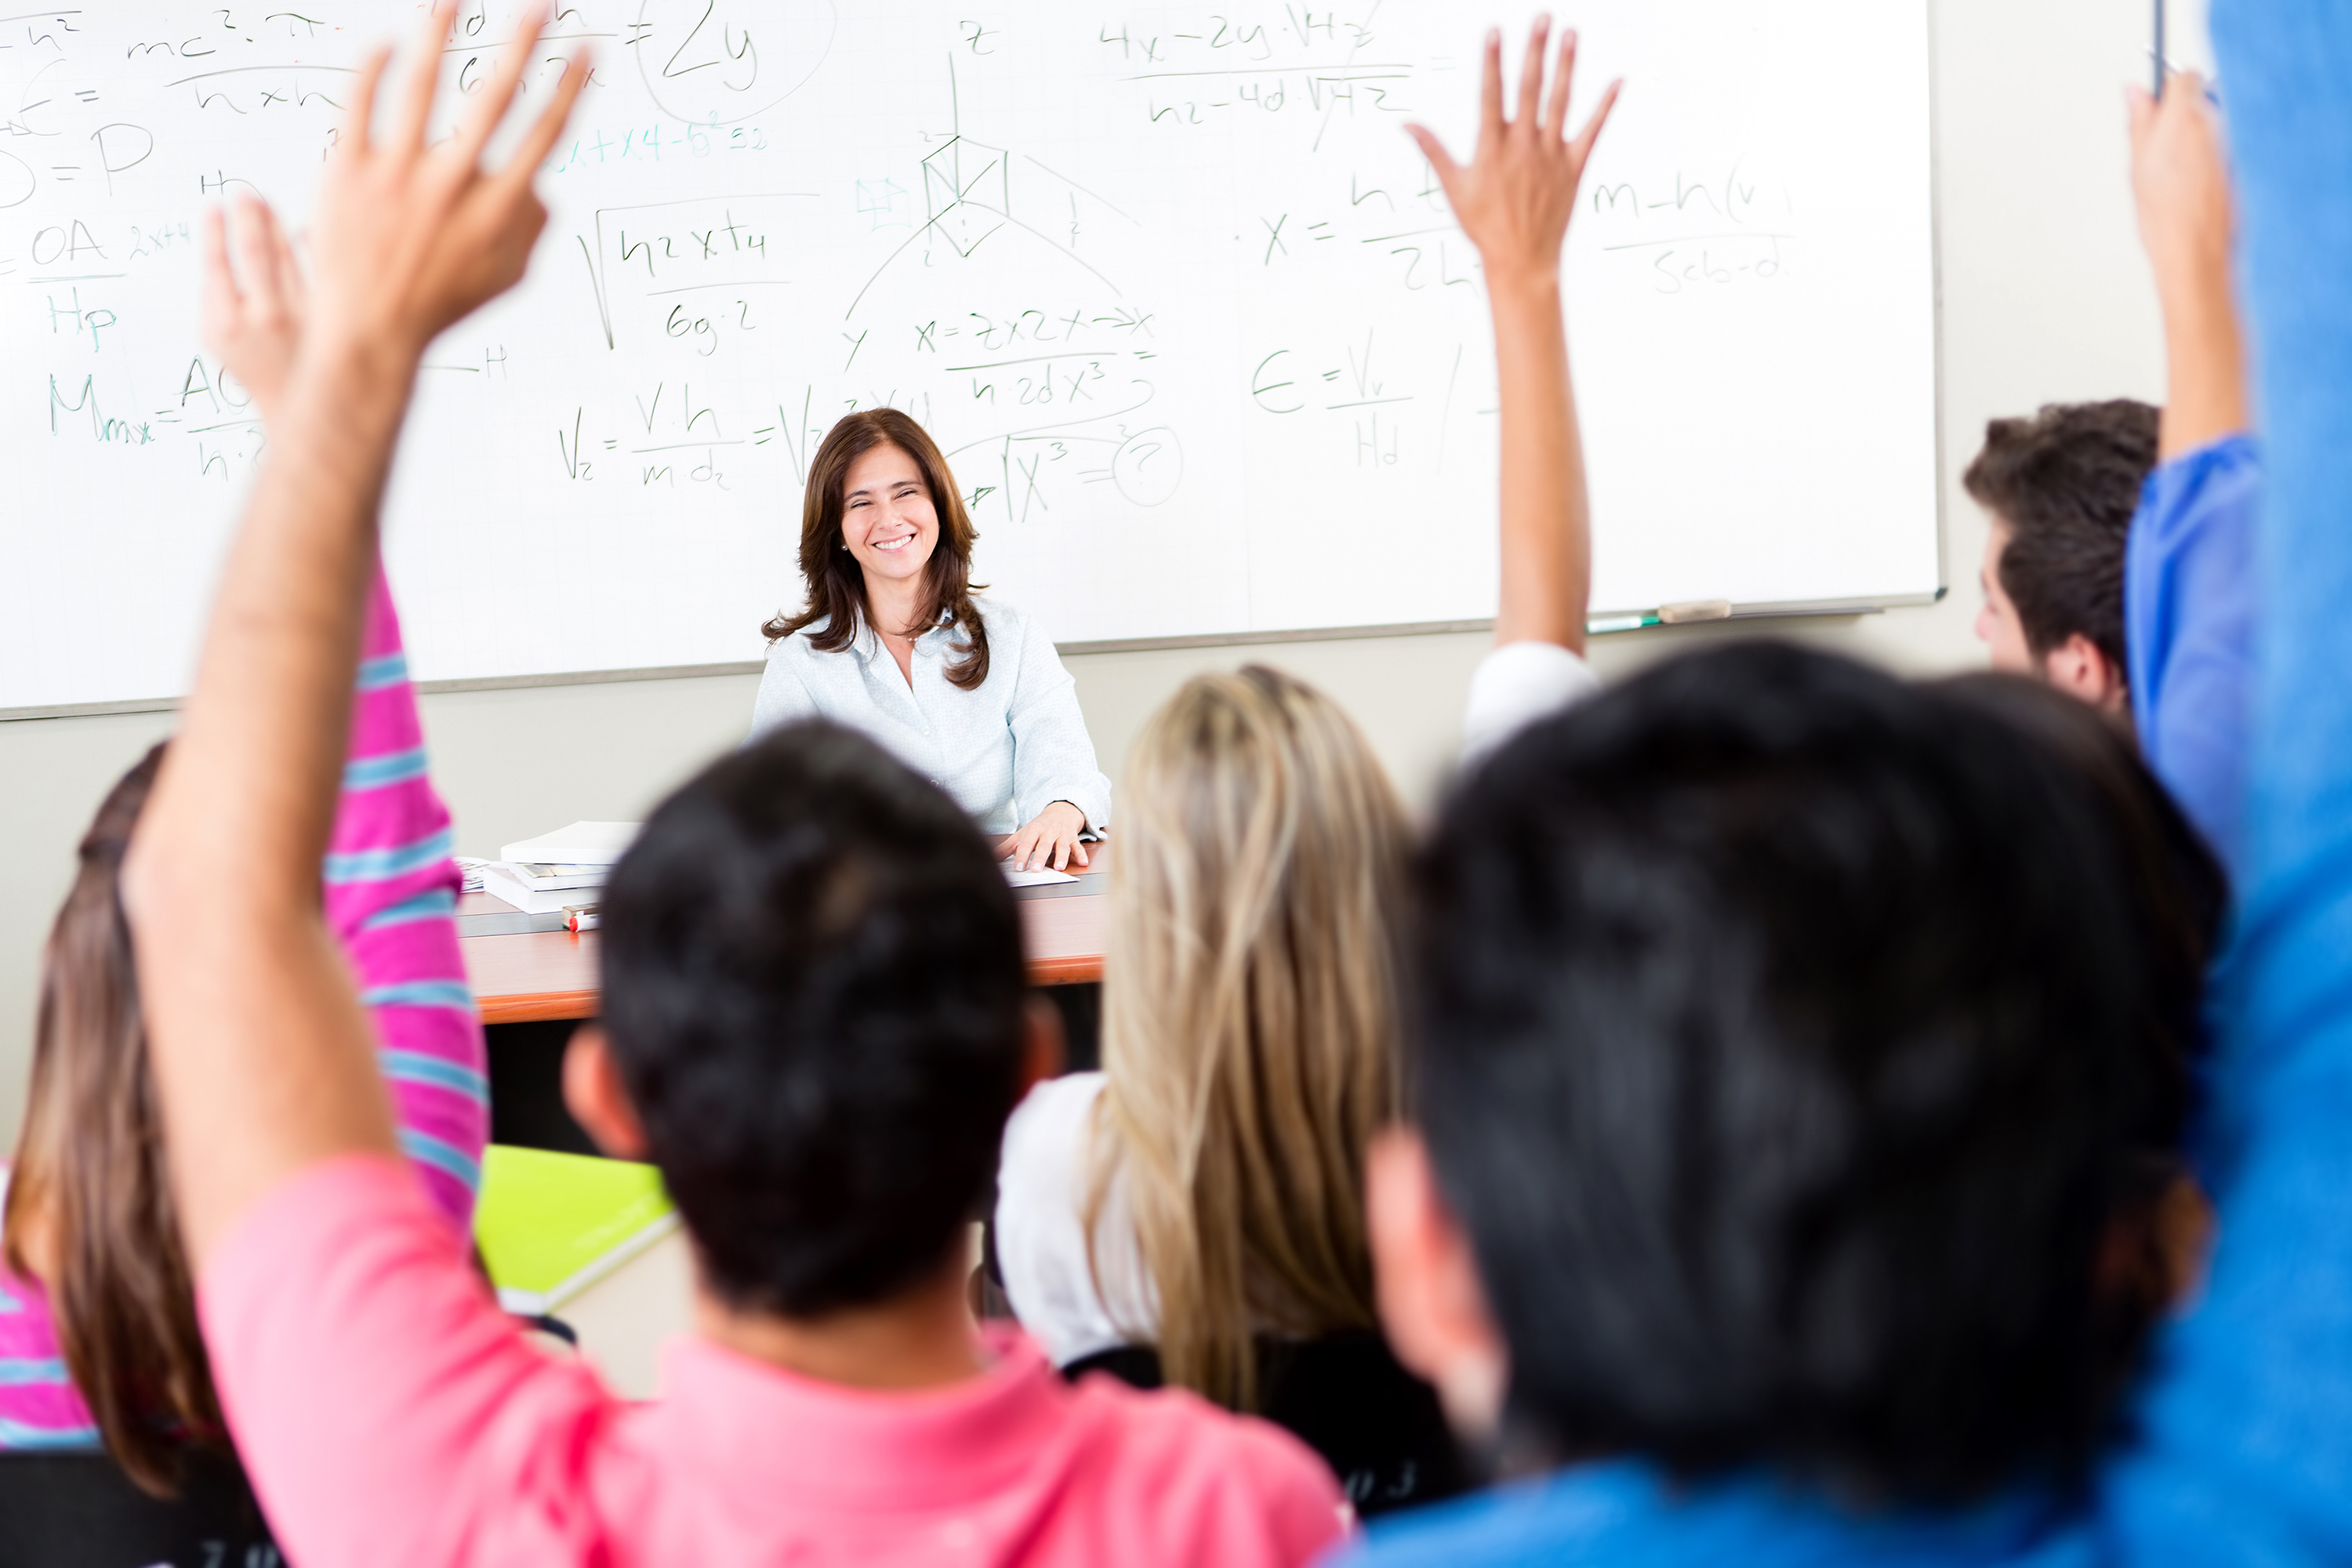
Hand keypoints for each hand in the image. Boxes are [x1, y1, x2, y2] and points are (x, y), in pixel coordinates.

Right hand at [202, 194, 305, 423]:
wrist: (302, 404)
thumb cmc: (255, 366)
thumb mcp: (216, 339)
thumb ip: (212, 296)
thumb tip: (218, 244)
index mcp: (225, 323)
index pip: (216, 262)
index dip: (214, 230)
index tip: (214, 206)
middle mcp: (264, 316)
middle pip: (253, 251)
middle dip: (246, 216)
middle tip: (243, 194)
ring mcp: (301, 315)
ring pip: (287, 255)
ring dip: (273, 223)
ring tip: (263, 202)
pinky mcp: (329, 314)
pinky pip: (319, 267)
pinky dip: (310, 244)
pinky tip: (302, 226)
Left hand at [303, 0, 584, 369]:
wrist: (368, 334)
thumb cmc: (442, 305)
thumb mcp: (507, 277)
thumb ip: (534, 228)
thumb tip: (544, 183)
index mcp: (497, 212)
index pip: (542, 136)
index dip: (569, 89)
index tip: (587, 49)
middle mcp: (451, 188)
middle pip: (494, 102)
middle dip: (523, 47)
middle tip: (543, 5)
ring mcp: (396, 177)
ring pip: (420, 89)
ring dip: (438, 34)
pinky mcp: (347, 173)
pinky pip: (360, 106)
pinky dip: (374, 69)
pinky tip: (389, 43)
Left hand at [999, 801, 1090, 872]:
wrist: (1060, 811)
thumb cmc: (1039, 827)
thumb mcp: (1022, 834)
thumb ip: (1008, 847)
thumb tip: (992, 858)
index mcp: (1033, 830)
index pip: (1026, 844)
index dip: (1022, 855)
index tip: (1018, 867)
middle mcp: (1048, 832)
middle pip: (1044, 845)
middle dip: (1040, 857)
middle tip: (1035, 870)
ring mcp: (1062, 835)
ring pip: (1062, 847)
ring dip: (1062, 857)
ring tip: (1060, 868)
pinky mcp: (1073, 839)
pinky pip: (1078, 847)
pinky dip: (1082, 854)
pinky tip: (1084, 862)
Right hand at [1406, 17, 1618, 292]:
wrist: (1521, 259)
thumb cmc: (1482, 226)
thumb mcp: (1454, 188)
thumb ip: (1433, 151)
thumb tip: (1406, 124)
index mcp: (1491, 148)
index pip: (1491, 95)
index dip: (1492, 62)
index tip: (1495, 31)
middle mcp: (1523, 146)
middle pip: (1530, 88)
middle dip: (1535, 50)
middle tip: (1543, 17)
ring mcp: (1551, 155)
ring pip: (1560, 101)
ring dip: (1566, 65)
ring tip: (1570, 34)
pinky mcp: (1574, 167)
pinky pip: (1592, 131)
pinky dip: (1605, 106)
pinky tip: (1617, 81)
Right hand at [2127, 74, 2232, 313]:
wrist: (2196, 252)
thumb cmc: (2166, 217)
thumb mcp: (2138, 165)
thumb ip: (2140, 120)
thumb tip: (2135, 90)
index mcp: (2185, 119)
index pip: (2185, 77)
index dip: (2170, 87)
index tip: (2157, 100)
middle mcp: (2216, 124)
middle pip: (2203, 97)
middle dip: (2184, 112)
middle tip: (2162, 142)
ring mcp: (2234, 142)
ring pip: (2216, 122)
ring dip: (2199, 135)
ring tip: (2180, 170)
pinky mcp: (2245, 161)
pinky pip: (2228, 144)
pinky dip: (2213, 155)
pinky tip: (2197, 182)